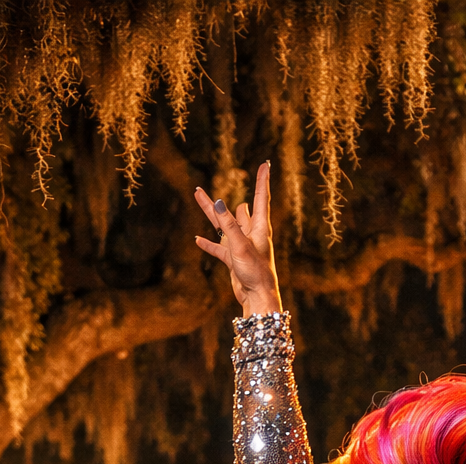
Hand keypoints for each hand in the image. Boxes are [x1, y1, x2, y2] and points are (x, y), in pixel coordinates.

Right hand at [195, 162, 281, 316]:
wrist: (258, 298)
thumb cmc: (256, 272)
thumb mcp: (240, 246)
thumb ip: (229, 226)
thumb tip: (219, 203)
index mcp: (260, 228)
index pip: (261, 198)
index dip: (263, 180)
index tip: (266, 164)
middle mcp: (251, 234)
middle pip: (236, 210)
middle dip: (223, 199)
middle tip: (213, 182)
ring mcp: (241, 246)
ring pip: (224, 225)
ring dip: (212, 214)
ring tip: (198, 195)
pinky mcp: (233, 259)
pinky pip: (218, 248)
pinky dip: (209, 244)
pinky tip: (198, 240)